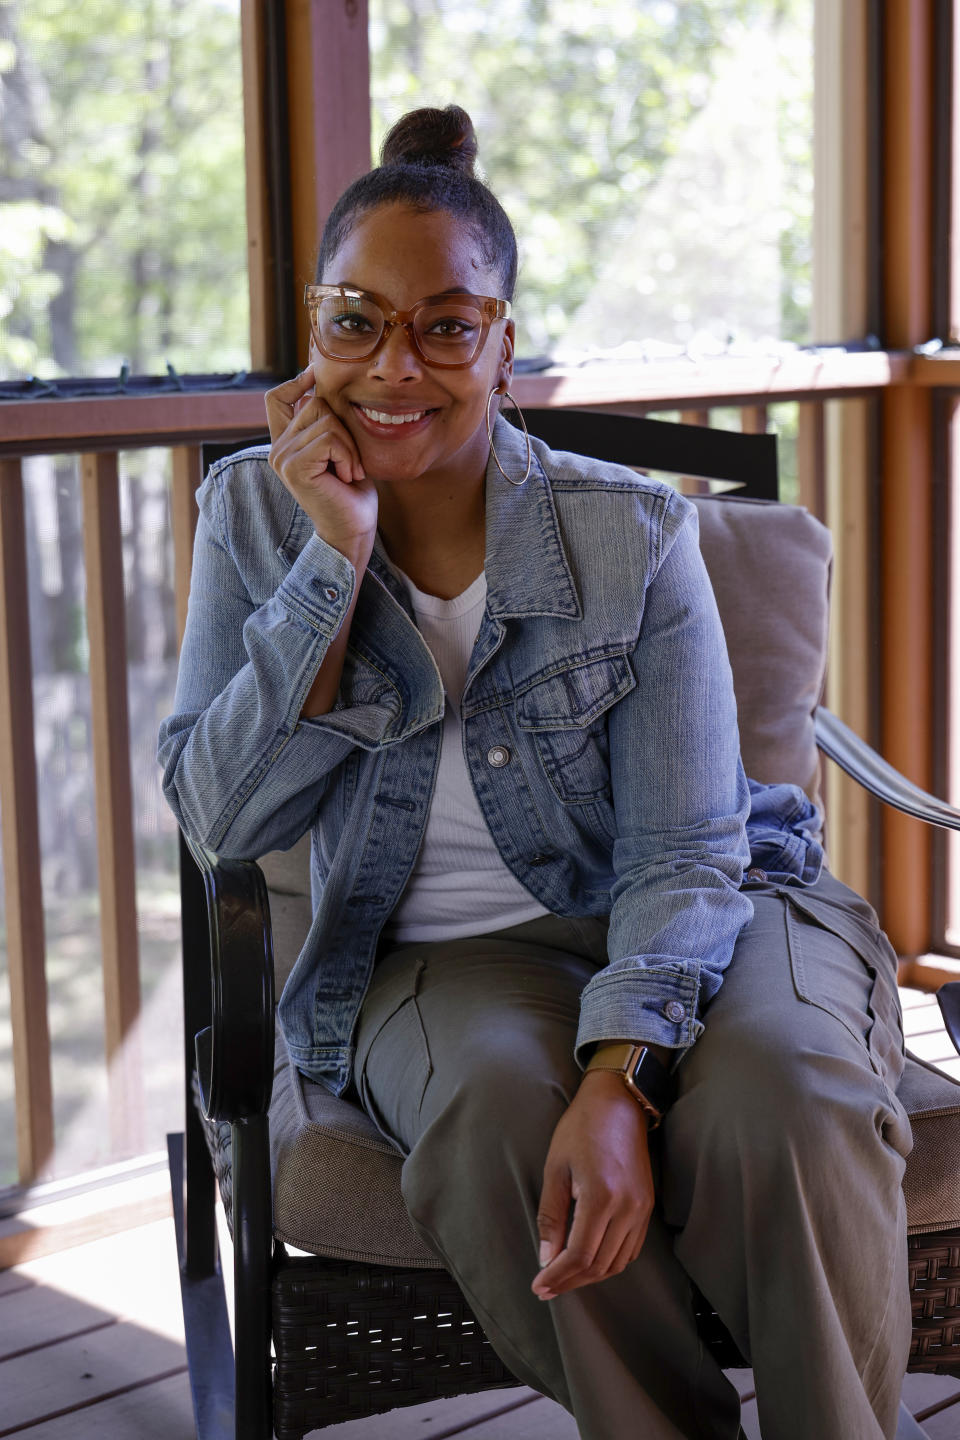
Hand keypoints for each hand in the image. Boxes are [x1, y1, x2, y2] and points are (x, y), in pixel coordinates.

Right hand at [265, 367, 377, 558]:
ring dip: (349, 446)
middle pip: (316, 403)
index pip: (276, 399)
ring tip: (348, 472)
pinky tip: (346, 477)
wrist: (352, 530)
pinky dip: (347, 456)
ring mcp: (282, 457)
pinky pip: (329, 438)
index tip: (315, 375)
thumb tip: (322, 389)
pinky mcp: (294, 466)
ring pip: (326, 420)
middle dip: (343, 429)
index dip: (295, 382)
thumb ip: (326, 425)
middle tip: (349, 462)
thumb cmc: (351, 494)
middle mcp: (278, 449)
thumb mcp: (339, 451)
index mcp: (286, 443)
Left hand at [532, 1070, 653, 1300]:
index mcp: (601, 1197)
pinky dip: (610, 1262)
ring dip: (590, 1276)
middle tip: (547, 1289)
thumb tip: (547, 1259)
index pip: (580, 1255)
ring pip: (617, 1262)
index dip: (559, 1276)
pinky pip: (631, 1249)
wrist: (618, 1104)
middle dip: (571, 1281)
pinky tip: (590, 1262)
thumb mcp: (555, 1168)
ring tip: (565, 1278)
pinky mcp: (647, 1206)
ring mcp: (641, 1209)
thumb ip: (551, 1216)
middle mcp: (627, 1208)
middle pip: (599, 1265)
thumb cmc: (580, 1129)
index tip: (539, 1288)